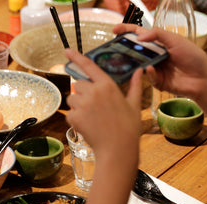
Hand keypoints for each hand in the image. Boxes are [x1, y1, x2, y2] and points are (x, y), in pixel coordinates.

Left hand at [64, 48, 142, 162]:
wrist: (118, 149)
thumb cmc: (129, 127)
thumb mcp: (135, 104)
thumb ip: (135, 85)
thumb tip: (140, 70)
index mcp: (108, 85)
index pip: (89, 66)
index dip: (76, 57)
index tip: (67, 50)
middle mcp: (93, 91)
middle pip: (78, 85)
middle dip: (83, 94)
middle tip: (95, 108)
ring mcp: (83, 104)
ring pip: (72, 99)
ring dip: (78, 106)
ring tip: (92, 118)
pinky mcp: (75, 116)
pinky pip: (70, 114)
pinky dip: (75, 120)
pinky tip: (88, 126)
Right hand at [113, 24, 206, 132]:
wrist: (203, 78)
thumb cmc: (193, 57)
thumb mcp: (176, 40)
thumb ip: (158, 35)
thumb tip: (140, 36)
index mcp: (160, 43)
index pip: (141, 35)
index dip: (128, 31)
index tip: (115, 30)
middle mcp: (156, 56)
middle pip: (137, 51)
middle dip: (126, 49)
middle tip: (116, 48)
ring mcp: (156, 69)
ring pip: (140, 65)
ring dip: (136, 63)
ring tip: (131, 59)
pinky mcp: (158, 82)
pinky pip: (149, 77)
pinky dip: (149, 73)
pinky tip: (150, 69)